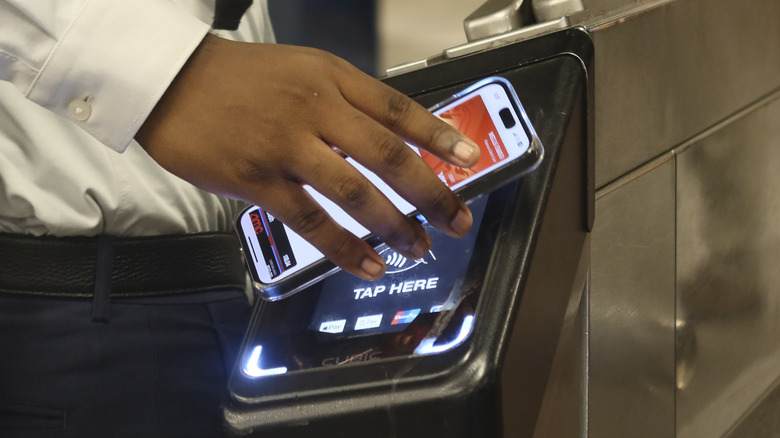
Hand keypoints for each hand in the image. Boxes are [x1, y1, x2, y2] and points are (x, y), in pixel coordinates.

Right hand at [135, 35, 479, 280]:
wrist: (171, 80)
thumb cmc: (237, 78)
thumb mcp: (301, 71)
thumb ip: (343, 101)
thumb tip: (388, 138)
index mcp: (330, 79)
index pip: (398, 109)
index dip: (439, 137)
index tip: (469, 159)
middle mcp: (315, 109)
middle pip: (389, 155)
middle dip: (432, 193)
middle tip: (456, 219)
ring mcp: (286, 145)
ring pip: (356, 192)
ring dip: (394, 227)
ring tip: (417, 248)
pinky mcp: (257, 179)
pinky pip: (310, 221)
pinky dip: (344, 249)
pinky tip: (365, 265)